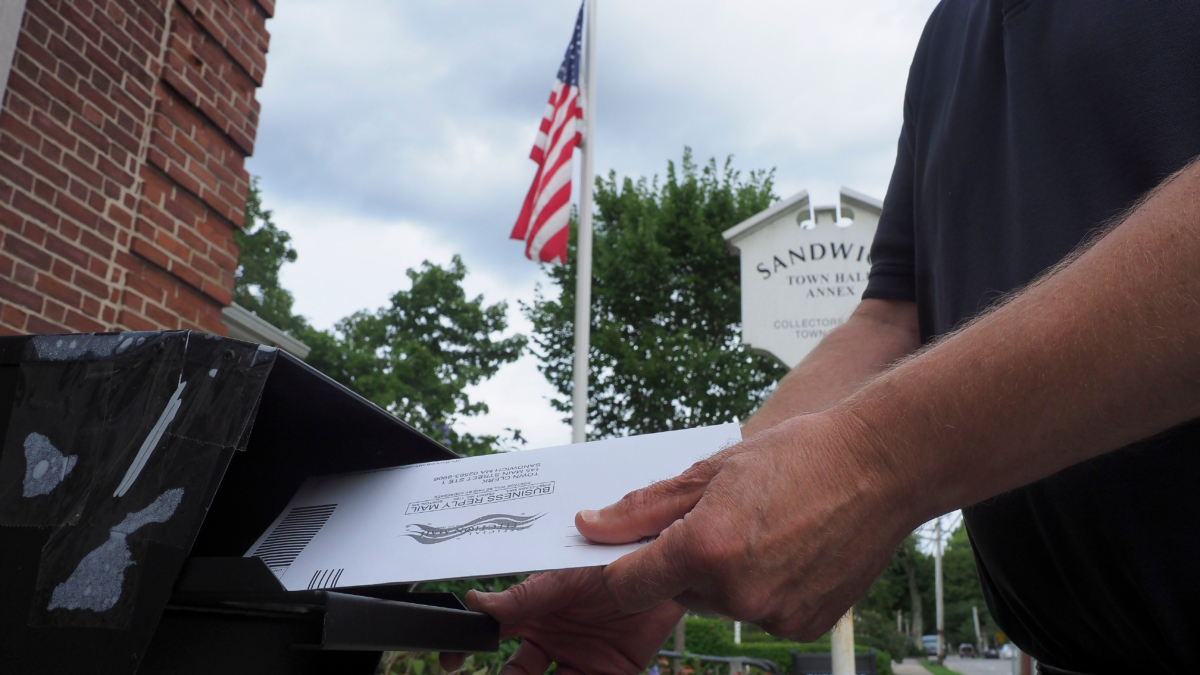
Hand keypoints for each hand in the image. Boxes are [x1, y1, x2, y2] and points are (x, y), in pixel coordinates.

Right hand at [440, 567, 682, 674]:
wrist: (663, 571)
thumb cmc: (610, 562)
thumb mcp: (563, 577)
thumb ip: (522, 596)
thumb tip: (474, 602)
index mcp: (533, 613)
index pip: (492, 635)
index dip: (468, 647)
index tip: (450, 660)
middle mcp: (551, 640)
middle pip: (517, 672)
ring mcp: (578, 660)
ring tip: (545, 674)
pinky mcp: (609, 674)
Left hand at [579, 411, 915, 639]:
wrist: (879, 466)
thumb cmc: (800, 456)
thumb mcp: (711, 470)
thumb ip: (644, 507)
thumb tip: (593, 526)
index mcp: (705, 549)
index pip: (628, 585)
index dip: (622, 567)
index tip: (626, 552)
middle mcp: (736, 593)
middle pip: (676, 591)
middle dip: (686, 560)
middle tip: (723, 517)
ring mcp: (772, 615)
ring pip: (719, 602)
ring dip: (725, 575)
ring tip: (765, 528)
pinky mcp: (802, 625)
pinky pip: (760, 612)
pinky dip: (764, 587)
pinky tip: (790, 549)